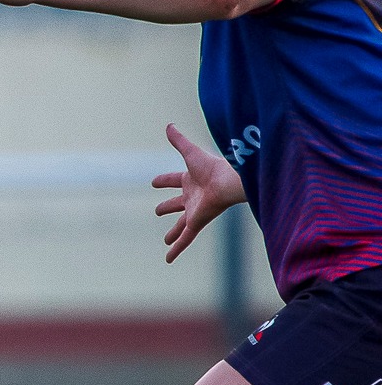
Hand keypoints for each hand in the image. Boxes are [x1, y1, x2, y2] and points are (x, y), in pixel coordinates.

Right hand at [153, 122, 245, 262]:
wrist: (230, 182)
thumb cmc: (213, 167)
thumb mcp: (191, 153)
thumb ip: (179, 141)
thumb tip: (169, 125)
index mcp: (190, 180)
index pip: (173, 180)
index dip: (164, 181)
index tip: (154, 182)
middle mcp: (192, 197)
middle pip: (177, 203)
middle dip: (168, 206)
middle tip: (158, 210)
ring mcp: (194, 211)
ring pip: (180, 224)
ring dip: (173, 232)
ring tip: (166, 240)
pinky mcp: (196, 222)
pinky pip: (185, 239)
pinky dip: (177, 249)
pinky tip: (168, 260)